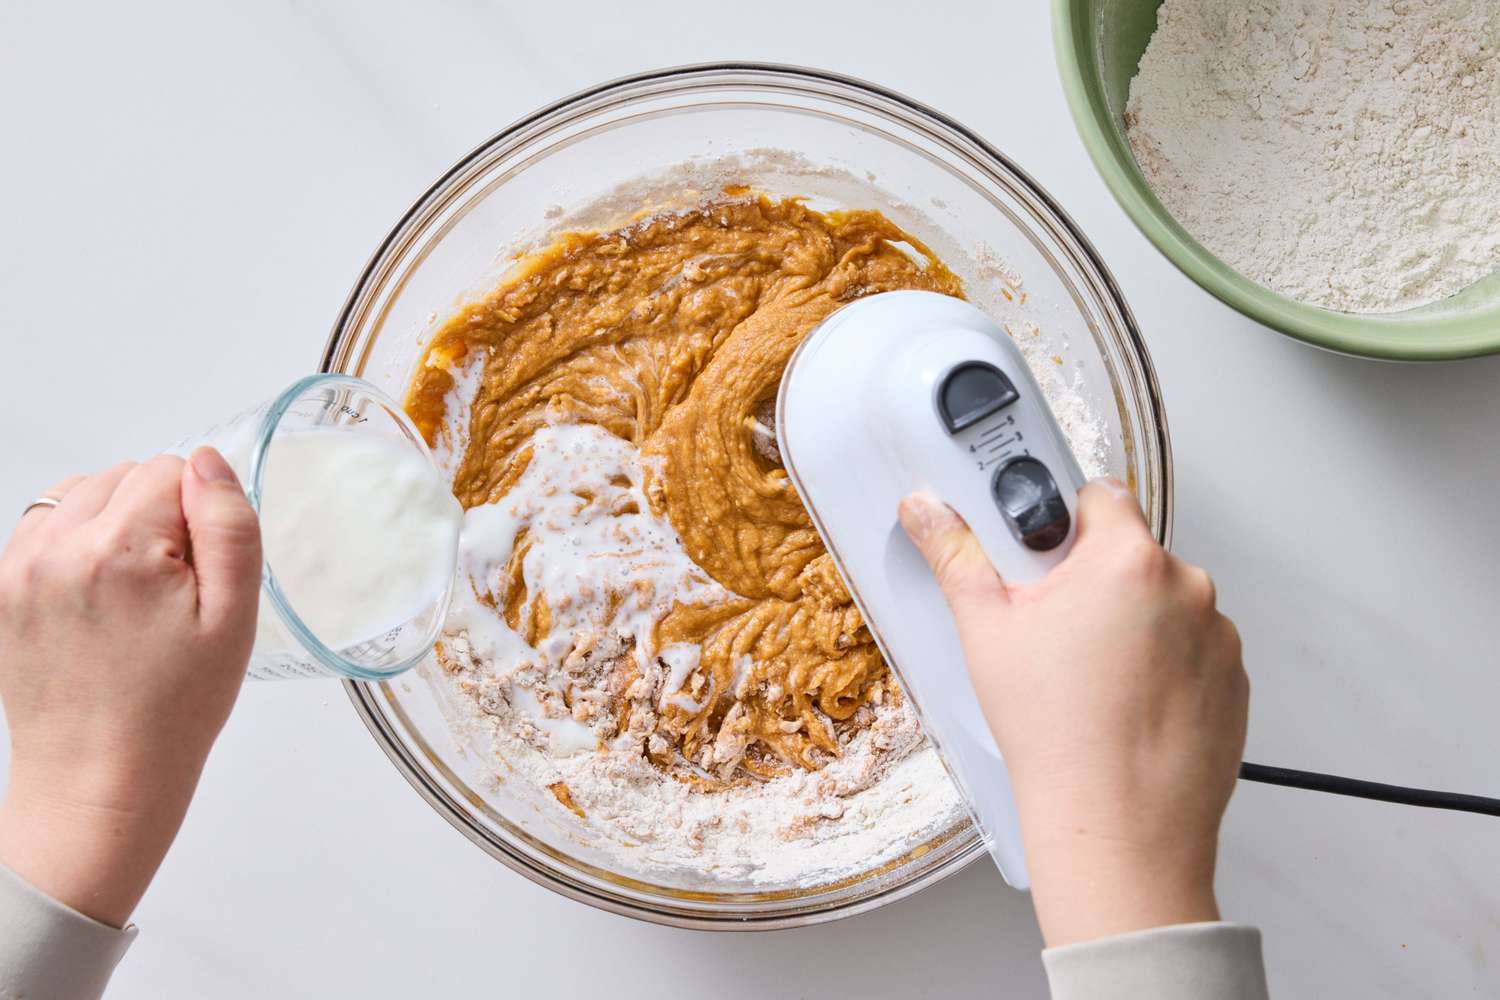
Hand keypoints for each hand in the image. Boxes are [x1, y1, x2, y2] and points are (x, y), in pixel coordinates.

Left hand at [0, 449, 260, 926]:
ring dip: (114, 524)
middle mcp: (56, 549)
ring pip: (82, 492)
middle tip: (169, 592)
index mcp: (119, 551)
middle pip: (124, 474)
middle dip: (156, 516)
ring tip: (132, 593)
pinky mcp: (0, 587)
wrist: (99, 778)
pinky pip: (45, 523)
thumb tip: (208, 463)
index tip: (197, 577)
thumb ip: (229, 526)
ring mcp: (18, 567)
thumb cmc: (171, 710)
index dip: (199, 518)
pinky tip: (99, 595)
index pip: (171, 469)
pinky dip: (77, 541)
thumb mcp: (234, 619)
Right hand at [898, 479, 1247, 946]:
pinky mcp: (1234, 682)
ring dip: (1133, 624)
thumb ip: (956, 555)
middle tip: (1052, 629)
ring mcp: (1218, 638)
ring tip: (1088, 679)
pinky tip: (1121, 704)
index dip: (1064, 520)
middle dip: (1092, 579)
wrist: (1118, 828)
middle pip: (1131, 554)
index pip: (1100, 495)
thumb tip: (928, 511)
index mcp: (1127, 560)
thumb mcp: (986, 632)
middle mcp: (1187, 589)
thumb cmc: (1059, 736)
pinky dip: (1162, 667)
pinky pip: (1192, 652)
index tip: (1041, 553)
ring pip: (1163, 605)